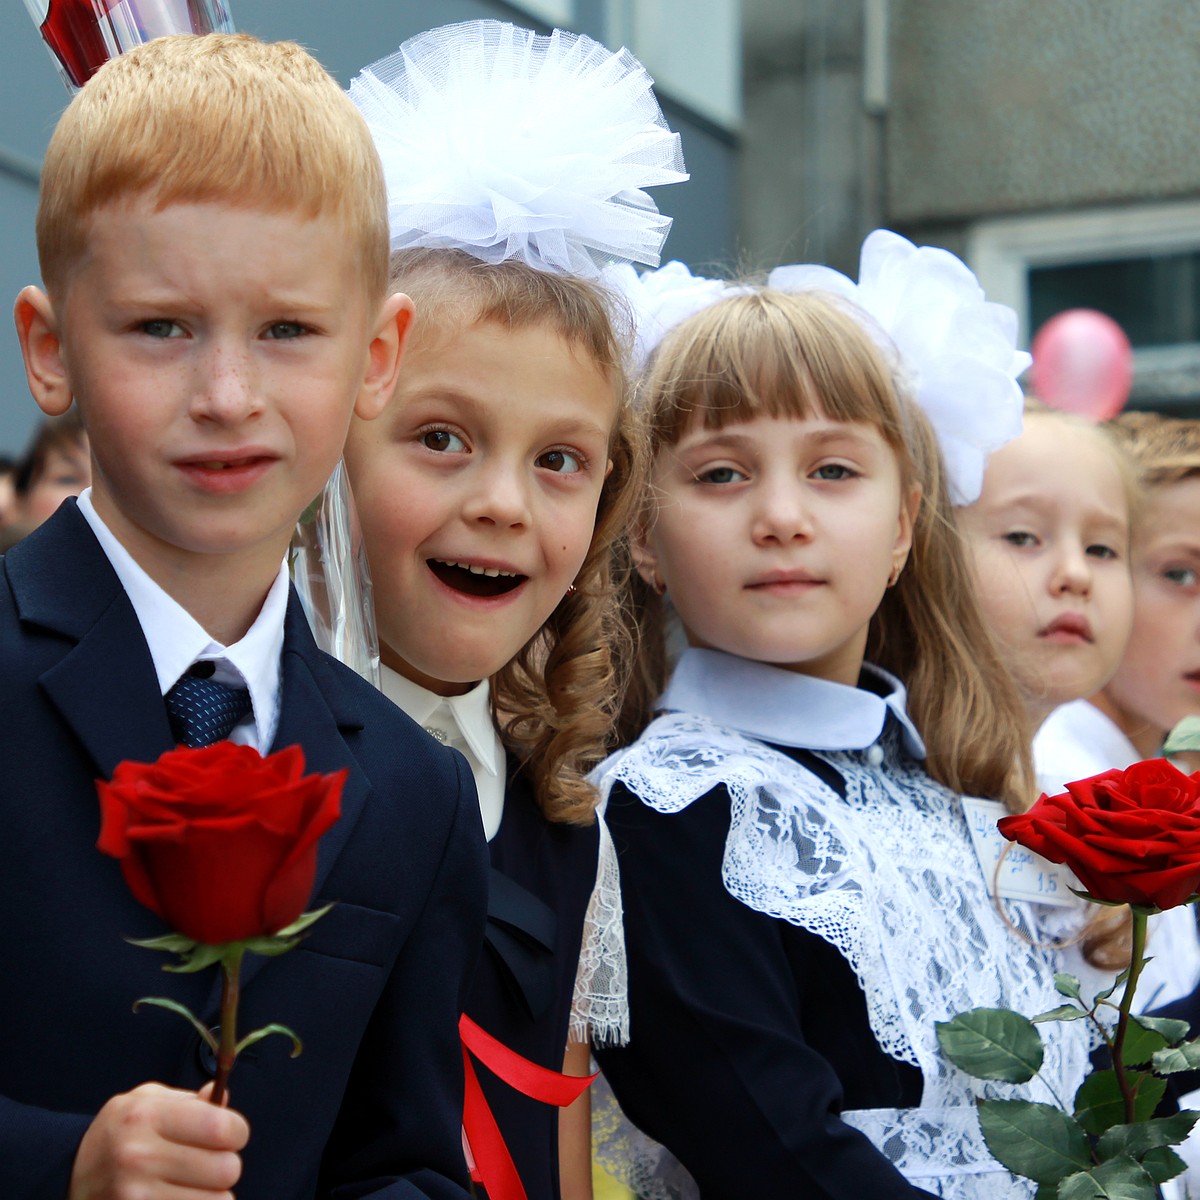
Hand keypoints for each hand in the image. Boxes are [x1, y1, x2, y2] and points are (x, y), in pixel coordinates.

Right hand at [69, 1082, 248, 1199]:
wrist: (66, 1175)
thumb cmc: (119, 1133)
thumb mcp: (147, 1101)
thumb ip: (191, 1100)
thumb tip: (223, 1096)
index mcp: (146, 1116)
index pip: (223, 1128)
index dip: (236, 1131)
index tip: (228, 1134)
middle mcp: (139, 1157)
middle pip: (227, 1169)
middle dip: (226, 1165)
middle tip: (208, 1162)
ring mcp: (135, 1197)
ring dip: (214, 1194)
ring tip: (192, 1184)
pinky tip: (180, 1196)